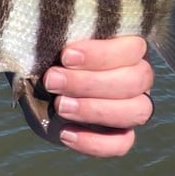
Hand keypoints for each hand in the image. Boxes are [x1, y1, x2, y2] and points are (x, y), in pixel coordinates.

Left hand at [41, 36, 153, 154]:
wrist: (37, 87)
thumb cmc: (48, 57)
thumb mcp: (51, 44)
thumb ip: (58, 35)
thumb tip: (49, 31)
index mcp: (127, 48)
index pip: (133, 49)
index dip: (101, 54)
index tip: (65, 56)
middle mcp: (137, 78)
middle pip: (136, 80)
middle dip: (90, 82)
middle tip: (52, 81)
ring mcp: (132, 108)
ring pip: (136, 111)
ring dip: (95, 110)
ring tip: (60, 106)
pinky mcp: (120, 136)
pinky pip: (122, 144)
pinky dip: (94, 142)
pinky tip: (65, 134)